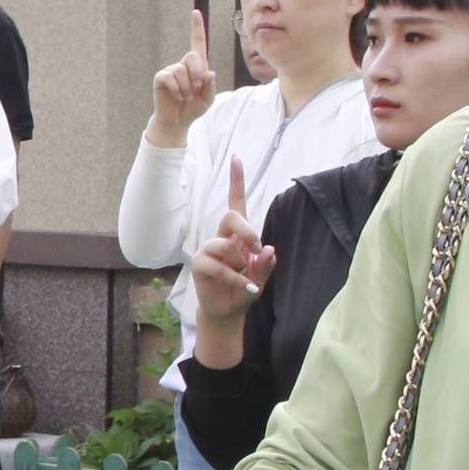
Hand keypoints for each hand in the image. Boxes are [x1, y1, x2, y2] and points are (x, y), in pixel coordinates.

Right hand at [148, 9, 216, 145]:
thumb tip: (209, 72)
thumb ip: (211, 86)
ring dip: (186, 87)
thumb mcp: (208, 99)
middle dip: (197, 72)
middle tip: (197, 88)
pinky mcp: (161, 77)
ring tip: (185, 97)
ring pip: (181, 70)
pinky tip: (177, 96)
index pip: (198, 43)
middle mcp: (183, 64)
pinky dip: (177, 89)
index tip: (195, 12)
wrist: (177, 120)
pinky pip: (170, 77)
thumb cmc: (193, 108)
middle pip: (193, 56)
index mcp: (197, 66)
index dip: (197, 28)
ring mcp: (171, 70)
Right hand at [189, 158, 275, 330]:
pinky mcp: (200, 264)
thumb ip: (266, 264)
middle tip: (256, 246)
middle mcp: (221, 238)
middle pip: (230, 215)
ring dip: (241, 262)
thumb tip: (268, 249)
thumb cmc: (244, 290)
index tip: (236, 157)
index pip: (235, 202)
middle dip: (246, 229)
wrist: (227, 311)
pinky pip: (218, 266)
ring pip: (224, 243)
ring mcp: (208, 250)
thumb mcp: (262, 278)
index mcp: (237, 235)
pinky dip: (237, 278)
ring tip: (247, 278)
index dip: (236, 181)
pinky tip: (246, 287)